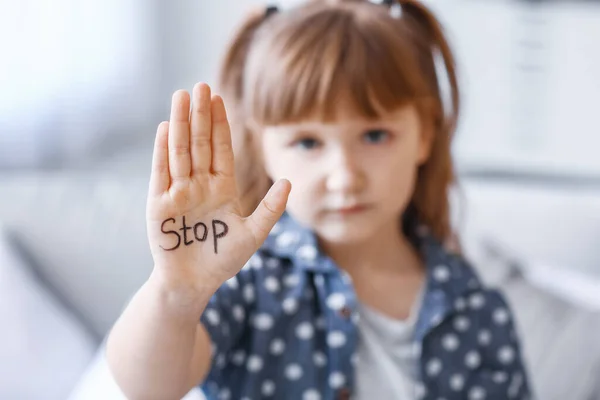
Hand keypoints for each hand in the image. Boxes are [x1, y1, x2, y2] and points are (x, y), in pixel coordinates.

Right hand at [146, 83, 289, 292]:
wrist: (193, 284)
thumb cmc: (223, 260)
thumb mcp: (253, 234)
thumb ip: (270, 209)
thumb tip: (288, 181)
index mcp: (221, 188)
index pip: (221, 149)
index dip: (220, 124)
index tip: (220, 98)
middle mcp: (199, 185)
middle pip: (199, 143)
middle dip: (200, 115)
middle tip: (201, 85)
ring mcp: (178, 193)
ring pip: (180, 151)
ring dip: (179, 124)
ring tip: (181, 96)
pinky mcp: (159, 205)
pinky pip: (161, 173)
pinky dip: (163, 152)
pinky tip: (165, 128)